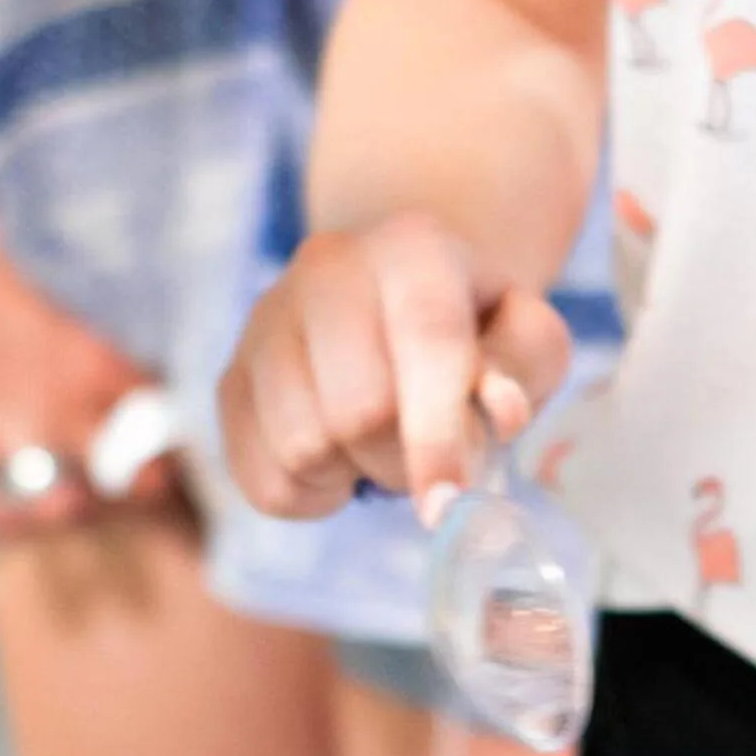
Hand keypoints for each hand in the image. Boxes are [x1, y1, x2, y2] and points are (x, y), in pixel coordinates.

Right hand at [0, 218, 178, 537]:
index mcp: (97, 359)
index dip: (176, 434)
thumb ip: (128, 312)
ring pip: (56, 501)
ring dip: (82, 507)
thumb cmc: (17, 252)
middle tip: (148, 475)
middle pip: (123, 472)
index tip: (179, 432)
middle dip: (143, 480)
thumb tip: (176, 324)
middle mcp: (54, 401)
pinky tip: (24, 516)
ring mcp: (2, 424)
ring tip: (91, 496)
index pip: (160, 421)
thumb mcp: (83, 274)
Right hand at [216, 213, 571, 520]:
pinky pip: (262, 478)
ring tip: (377, 448)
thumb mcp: (524, 337)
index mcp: (413, 248)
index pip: (426, 342)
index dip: (437, 436)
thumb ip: (526, 363)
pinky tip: (337, 462)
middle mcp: (326, 267)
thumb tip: (499, 407)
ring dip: (352, 475)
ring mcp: (265, 321)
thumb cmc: (474, 332)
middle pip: (358, 410)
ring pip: (301, 446)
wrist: (395, 303)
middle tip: (424, 460)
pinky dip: (309, 495)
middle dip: (401, 461)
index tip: (444, 507)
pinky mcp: (229, 378)